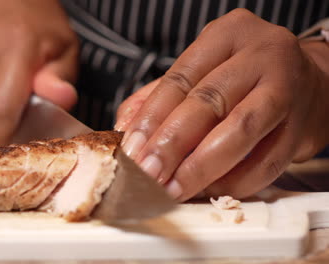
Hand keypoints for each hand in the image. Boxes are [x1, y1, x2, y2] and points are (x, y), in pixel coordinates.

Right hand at [0, 0, 78, 145]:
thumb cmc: (38, 23)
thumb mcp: (65, 47)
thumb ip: (61, 77)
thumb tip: (60, 100)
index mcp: (15, 46)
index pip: (0, 109)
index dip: (12, 135)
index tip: (27, 136)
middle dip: (3, 134)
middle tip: (22, 121)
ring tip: (10, 103)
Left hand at [116, 9, 328, 200]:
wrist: (311, 80)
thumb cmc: (245, 75)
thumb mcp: (202, 69)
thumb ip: (160, 94)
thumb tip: (126, 127)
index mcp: (228, 35)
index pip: (180, 78)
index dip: (152, 117)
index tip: (132, 148)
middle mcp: (261, 56)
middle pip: (208, 103)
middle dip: (171, 145)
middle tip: (147, 173)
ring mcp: (287, 90)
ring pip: (239, 132)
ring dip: (200, 168)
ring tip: (172, 188)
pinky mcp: (303, 127)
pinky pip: (265, 163)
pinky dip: (233, 181)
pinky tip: (209, 189)